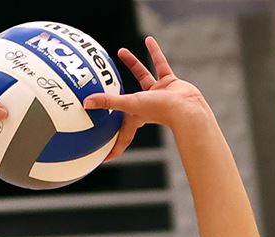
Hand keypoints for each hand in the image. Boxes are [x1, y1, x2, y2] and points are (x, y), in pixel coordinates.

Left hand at [83, 37, 209, 159]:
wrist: (188, 107)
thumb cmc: (161, 111)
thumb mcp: (130, 104)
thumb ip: (108, 102)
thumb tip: (86, 103)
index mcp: (136, 117)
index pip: (122, 136)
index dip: (113, 147)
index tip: (105, 158)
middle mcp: (146, 105)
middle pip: (126, 100)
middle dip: (115, 97)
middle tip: (103, 91)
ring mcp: (158, 93)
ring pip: (142, 75)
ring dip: (132, 64)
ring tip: (121, 51)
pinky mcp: (169, 82)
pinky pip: (159, 64)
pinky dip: (154, 52)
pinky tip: (148, 40)